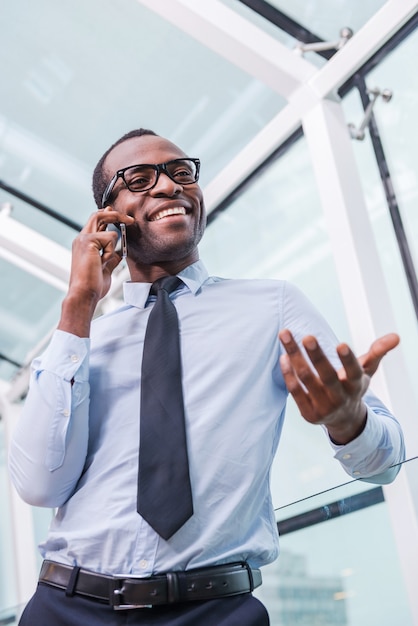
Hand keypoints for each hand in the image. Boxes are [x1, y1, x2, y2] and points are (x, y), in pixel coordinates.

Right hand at [58, 210, 133, 336]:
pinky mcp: (88, 241)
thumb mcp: (106, 268)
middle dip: (115, 214)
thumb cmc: (92, 285)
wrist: (84, 294)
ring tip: (104, 260)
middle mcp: (81, 238)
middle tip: (130, 220)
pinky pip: (110, 238)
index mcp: (84, 244)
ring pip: (105, 224)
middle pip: (98, 215)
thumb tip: (119, 252)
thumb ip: (111, 258)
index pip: (96, 222)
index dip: (108, 216)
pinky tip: (102, 262)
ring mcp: (83, 238)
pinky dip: (110, 251)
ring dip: (112, 243)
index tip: (122, 217)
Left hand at [278, 329, 399, 443]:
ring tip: (285, 335)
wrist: (343, 419)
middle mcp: (340, 398)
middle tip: (307, 336)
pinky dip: (288, 374)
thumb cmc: (352, 387)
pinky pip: (295, 392)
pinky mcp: (308, 413)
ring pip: (306, 380)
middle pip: (326, 376)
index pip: (353, 372)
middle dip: (316, 356)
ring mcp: (323, 407)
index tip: (341, 344)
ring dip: (295, 357)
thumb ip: (377, 352)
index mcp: (356, 386)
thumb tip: (396, 336)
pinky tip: (283, 356)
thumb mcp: (366, 371)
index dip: (348, 360)